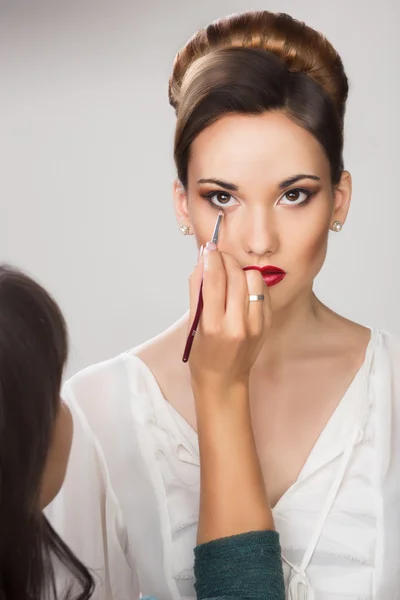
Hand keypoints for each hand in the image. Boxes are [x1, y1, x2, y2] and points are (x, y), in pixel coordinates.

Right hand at [188, 244, 270, 390]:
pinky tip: (242, 289)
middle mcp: (237, 325)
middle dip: (225, 260)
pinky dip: (251, 284)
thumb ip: (197, 291)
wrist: (224, 380)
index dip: (211, 259)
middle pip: (236, 276)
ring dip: (240, 271)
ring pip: (254, 279)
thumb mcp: (192, 324)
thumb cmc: (203, 354)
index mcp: (213, 326)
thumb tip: (202, 260)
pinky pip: (263, 291)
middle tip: (218, 257)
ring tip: (230, 275)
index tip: (208, 248)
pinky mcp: (267, 324)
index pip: (214, 281)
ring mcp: (256, 325)